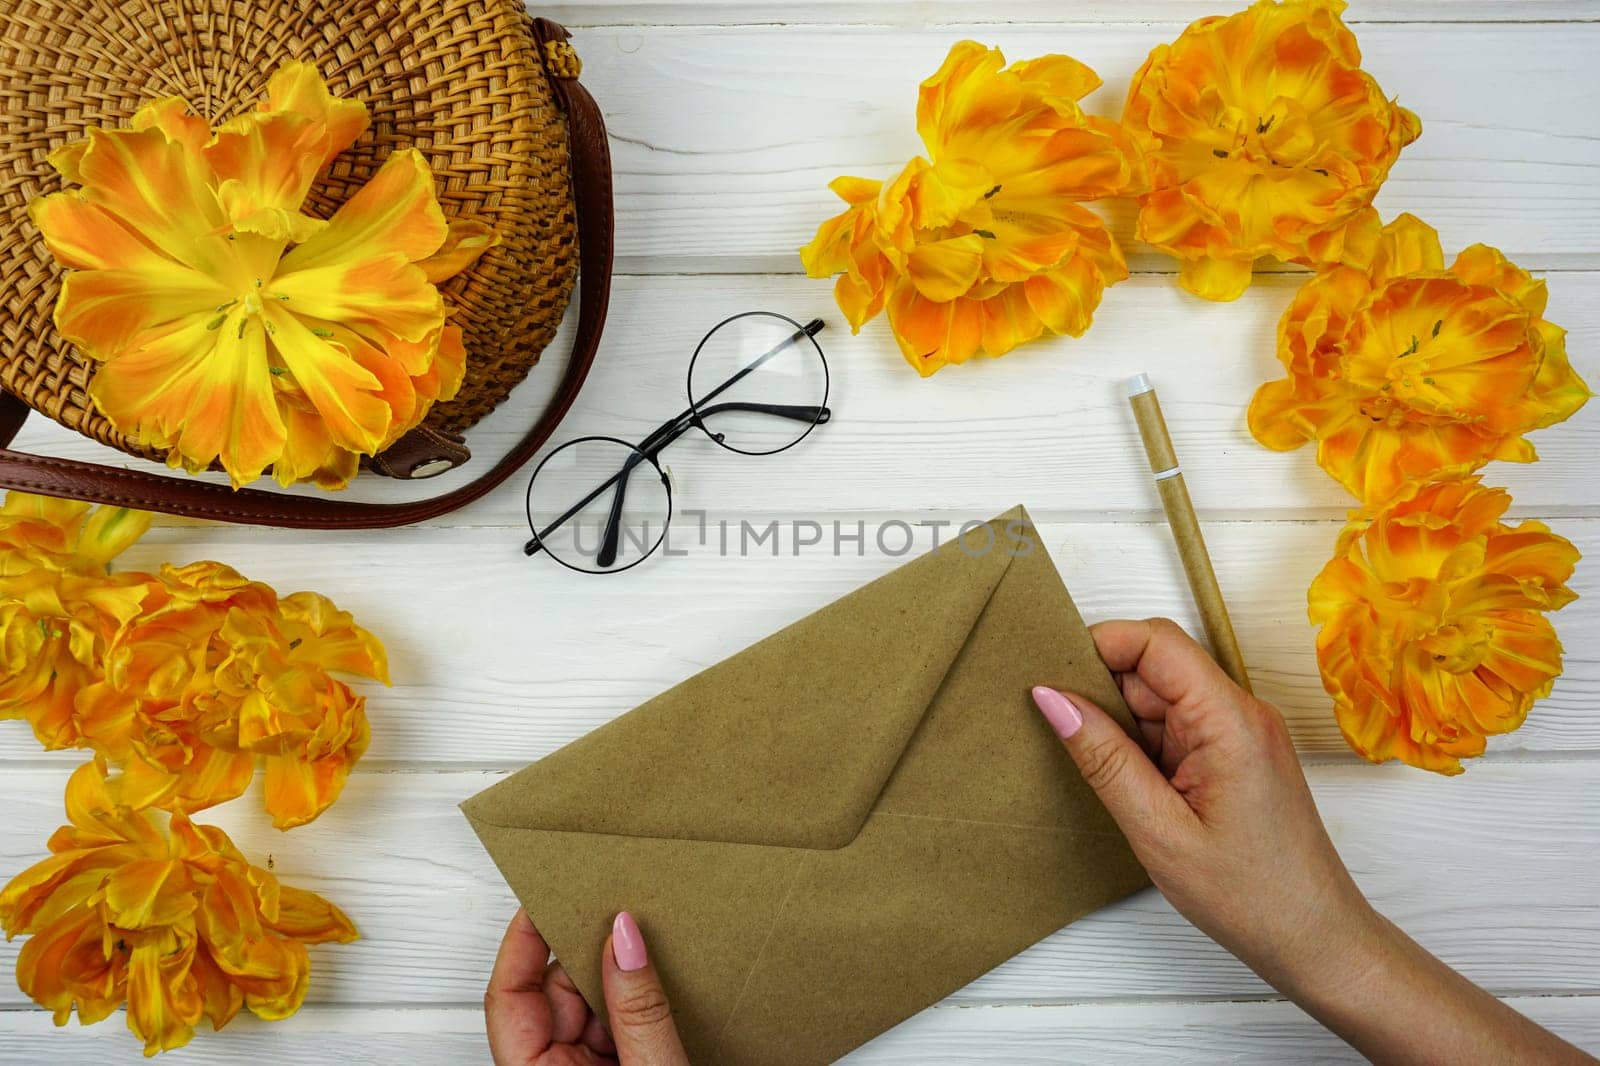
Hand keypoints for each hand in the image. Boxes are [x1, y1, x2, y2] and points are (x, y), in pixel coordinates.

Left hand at [485, 908, 689, 1065]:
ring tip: (649, 944)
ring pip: (588, 1008)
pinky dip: (635, 1002)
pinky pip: (613, 1027)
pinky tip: (660, 981)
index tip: (545, 898)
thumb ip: (638, 1010)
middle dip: (588, 954)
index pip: (510, 995)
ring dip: (618, 978)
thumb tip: (624, 939)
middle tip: (617, 909)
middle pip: (554, 994)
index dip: (524, 941)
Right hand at [1031, 617, 1365, 983]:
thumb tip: (1052, 698)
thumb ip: (1103, 757)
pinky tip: (1122, 779)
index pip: (1156, 641)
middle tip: (1059, 729)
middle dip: (1100, 687)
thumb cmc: (1250, 896)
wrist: (1314, 939)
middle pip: (1154, 665)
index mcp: (1230, 720)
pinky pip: (1174, 726)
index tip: (1050, 675)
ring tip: (1093, 767)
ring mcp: (1239, 733)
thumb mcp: (1158, 830)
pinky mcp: (1234, 754)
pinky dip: (1140, 743)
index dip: (1099, 645)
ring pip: (1160, 696)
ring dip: (1119, 721)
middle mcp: (1240, 713)